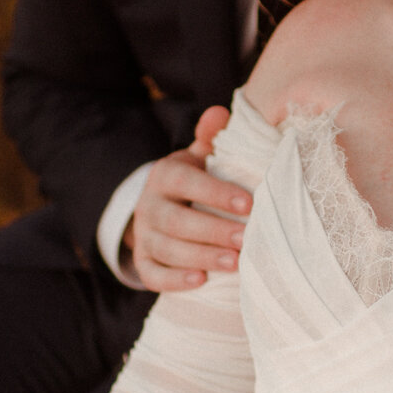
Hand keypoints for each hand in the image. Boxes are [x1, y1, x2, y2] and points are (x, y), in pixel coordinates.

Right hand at [124, 105, 250, 292]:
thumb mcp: (197, 157)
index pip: (187, 182)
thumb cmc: (191, 182)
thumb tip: (220, 112)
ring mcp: (144, 236)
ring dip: (201, 256)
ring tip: (234, 264)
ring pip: (167, 249)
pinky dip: (174, 280)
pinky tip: (201, 281)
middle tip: (246, 240)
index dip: (216, 193)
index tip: (249, 205)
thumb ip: (210, 137)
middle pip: (177, 220)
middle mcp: (149, 205)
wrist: (158, 208)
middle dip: (213, 231)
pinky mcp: (144, 262)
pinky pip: (153, 275)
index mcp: (165, 175)